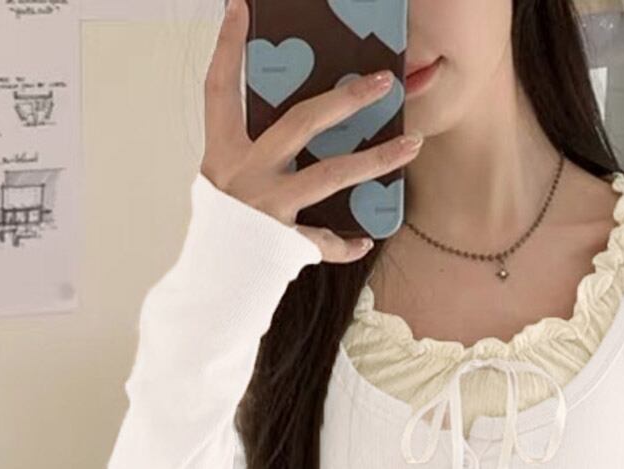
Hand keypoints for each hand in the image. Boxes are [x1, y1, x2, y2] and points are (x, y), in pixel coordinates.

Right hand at [200, 0, 422, 261]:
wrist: (212, 286)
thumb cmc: (225, 231)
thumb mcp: (227, 184)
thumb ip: (256, 154)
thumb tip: (301, 125)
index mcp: (223, 154)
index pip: (220, 89)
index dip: (227, 47)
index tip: (240, 8)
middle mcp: (244, 175)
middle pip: (300, 123)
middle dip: (345, 99)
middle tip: (382, 82)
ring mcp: (266, 208)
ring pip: (331, 175)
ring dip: (376, 160)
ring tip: (411, 145)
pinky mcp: (283, 243)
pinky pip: (325, 240)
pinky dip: (345, 243)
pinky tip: (362, 240)